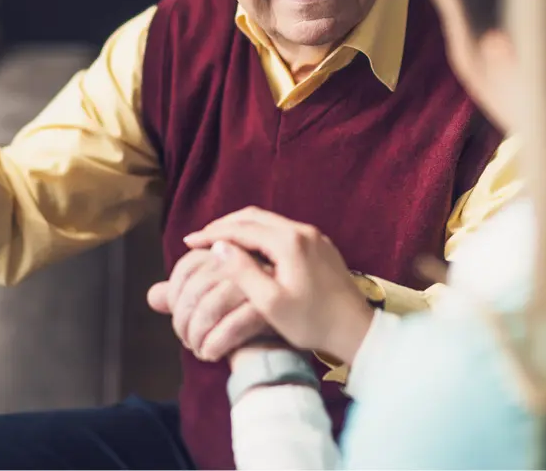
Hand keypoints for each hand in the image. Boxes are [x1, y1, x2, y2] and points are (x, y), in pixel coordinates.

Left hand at [147, 248, 271, 361]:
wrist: (282, 342)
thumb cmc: (243, 319)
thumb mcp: (211, 303)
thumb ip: (182, 297)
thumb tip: (153, 297)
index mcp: (226, 252)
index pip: (186, 268)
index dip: (175, 296)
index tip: (178, 319)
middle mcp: (241, 260)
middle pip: (196, 288)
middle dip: (184, 321)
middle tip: (186, 341)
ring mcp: (257, 281)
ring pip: (211, 306)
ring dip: (198, 335)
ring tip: (198, 349)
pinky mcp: (269, 307)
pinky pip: (232, 325)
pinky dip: (215, 344)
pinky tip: (210, 354)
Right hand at [184, 207, 374, 365]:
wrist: (356, 330)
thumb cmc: (312, 323)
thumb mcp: (271, 303)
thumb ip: (243, 272)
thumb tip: (219, 248)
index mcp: (288, 242)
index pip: (241, 228)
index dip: (212, 234)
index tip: (189, 242)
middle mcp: (301, 231)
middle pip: (253, 217)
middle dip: (224, 225)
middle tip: (200, 239)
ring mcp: (313, 236)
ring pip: (268, 222)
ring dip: (241, 228)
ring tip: (219, 242)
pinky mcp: (320, 245)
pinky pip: (281, 230)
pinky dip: (258, 234)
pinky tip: (249, 250)